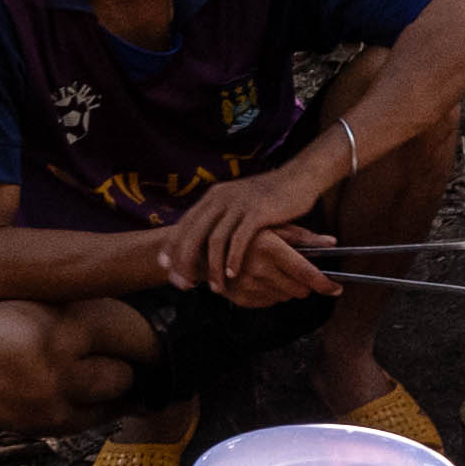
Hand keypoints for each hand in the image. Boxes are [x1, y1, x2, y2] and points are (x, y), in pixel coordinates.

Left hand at [163, 157, 343, 309]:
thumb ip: (221, 216)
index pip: (184, 224)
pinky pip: (239, 239)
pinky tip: (233, 275)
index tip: (165, 268)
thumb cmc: (270, 196)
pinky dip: (233, 259)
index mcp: (213, 196)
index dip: (172, 247)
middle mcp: (221, 198)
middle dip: (185, 263)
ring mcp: (239, 204)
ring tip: (214, 287)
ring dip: (212, 267)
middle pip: (193, 234)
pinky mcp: (258, 211)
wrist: (299, 178)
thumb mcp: (238, 201)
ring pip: (215, 240)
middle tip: (184, 285)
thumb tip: (204, 240)